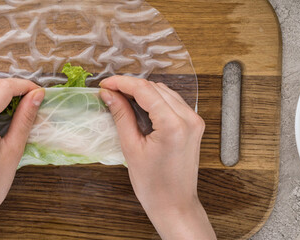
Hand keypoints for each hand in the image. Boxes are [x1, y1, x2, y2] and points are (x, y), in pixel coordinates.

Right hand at [99, 76, 215, 239]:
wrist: (174, 204)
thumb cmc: (154, 185)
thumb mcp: (131, 148)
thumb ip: (121, 116)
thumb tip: (109, 94)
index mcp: (173, 125)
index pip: (145, 90)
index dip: (122, 83)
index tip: (105, 83)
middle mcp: (188, 119)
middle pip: (155, 88)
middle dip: (131, 86)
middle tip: (109, 92)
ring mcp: (194, 121)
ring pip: (165, 92)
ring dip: (143, 92)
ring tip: (121, 98)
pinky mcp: (194, 125)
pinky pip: (173, 103)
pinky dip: (155, 100)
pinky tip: (139, 106)